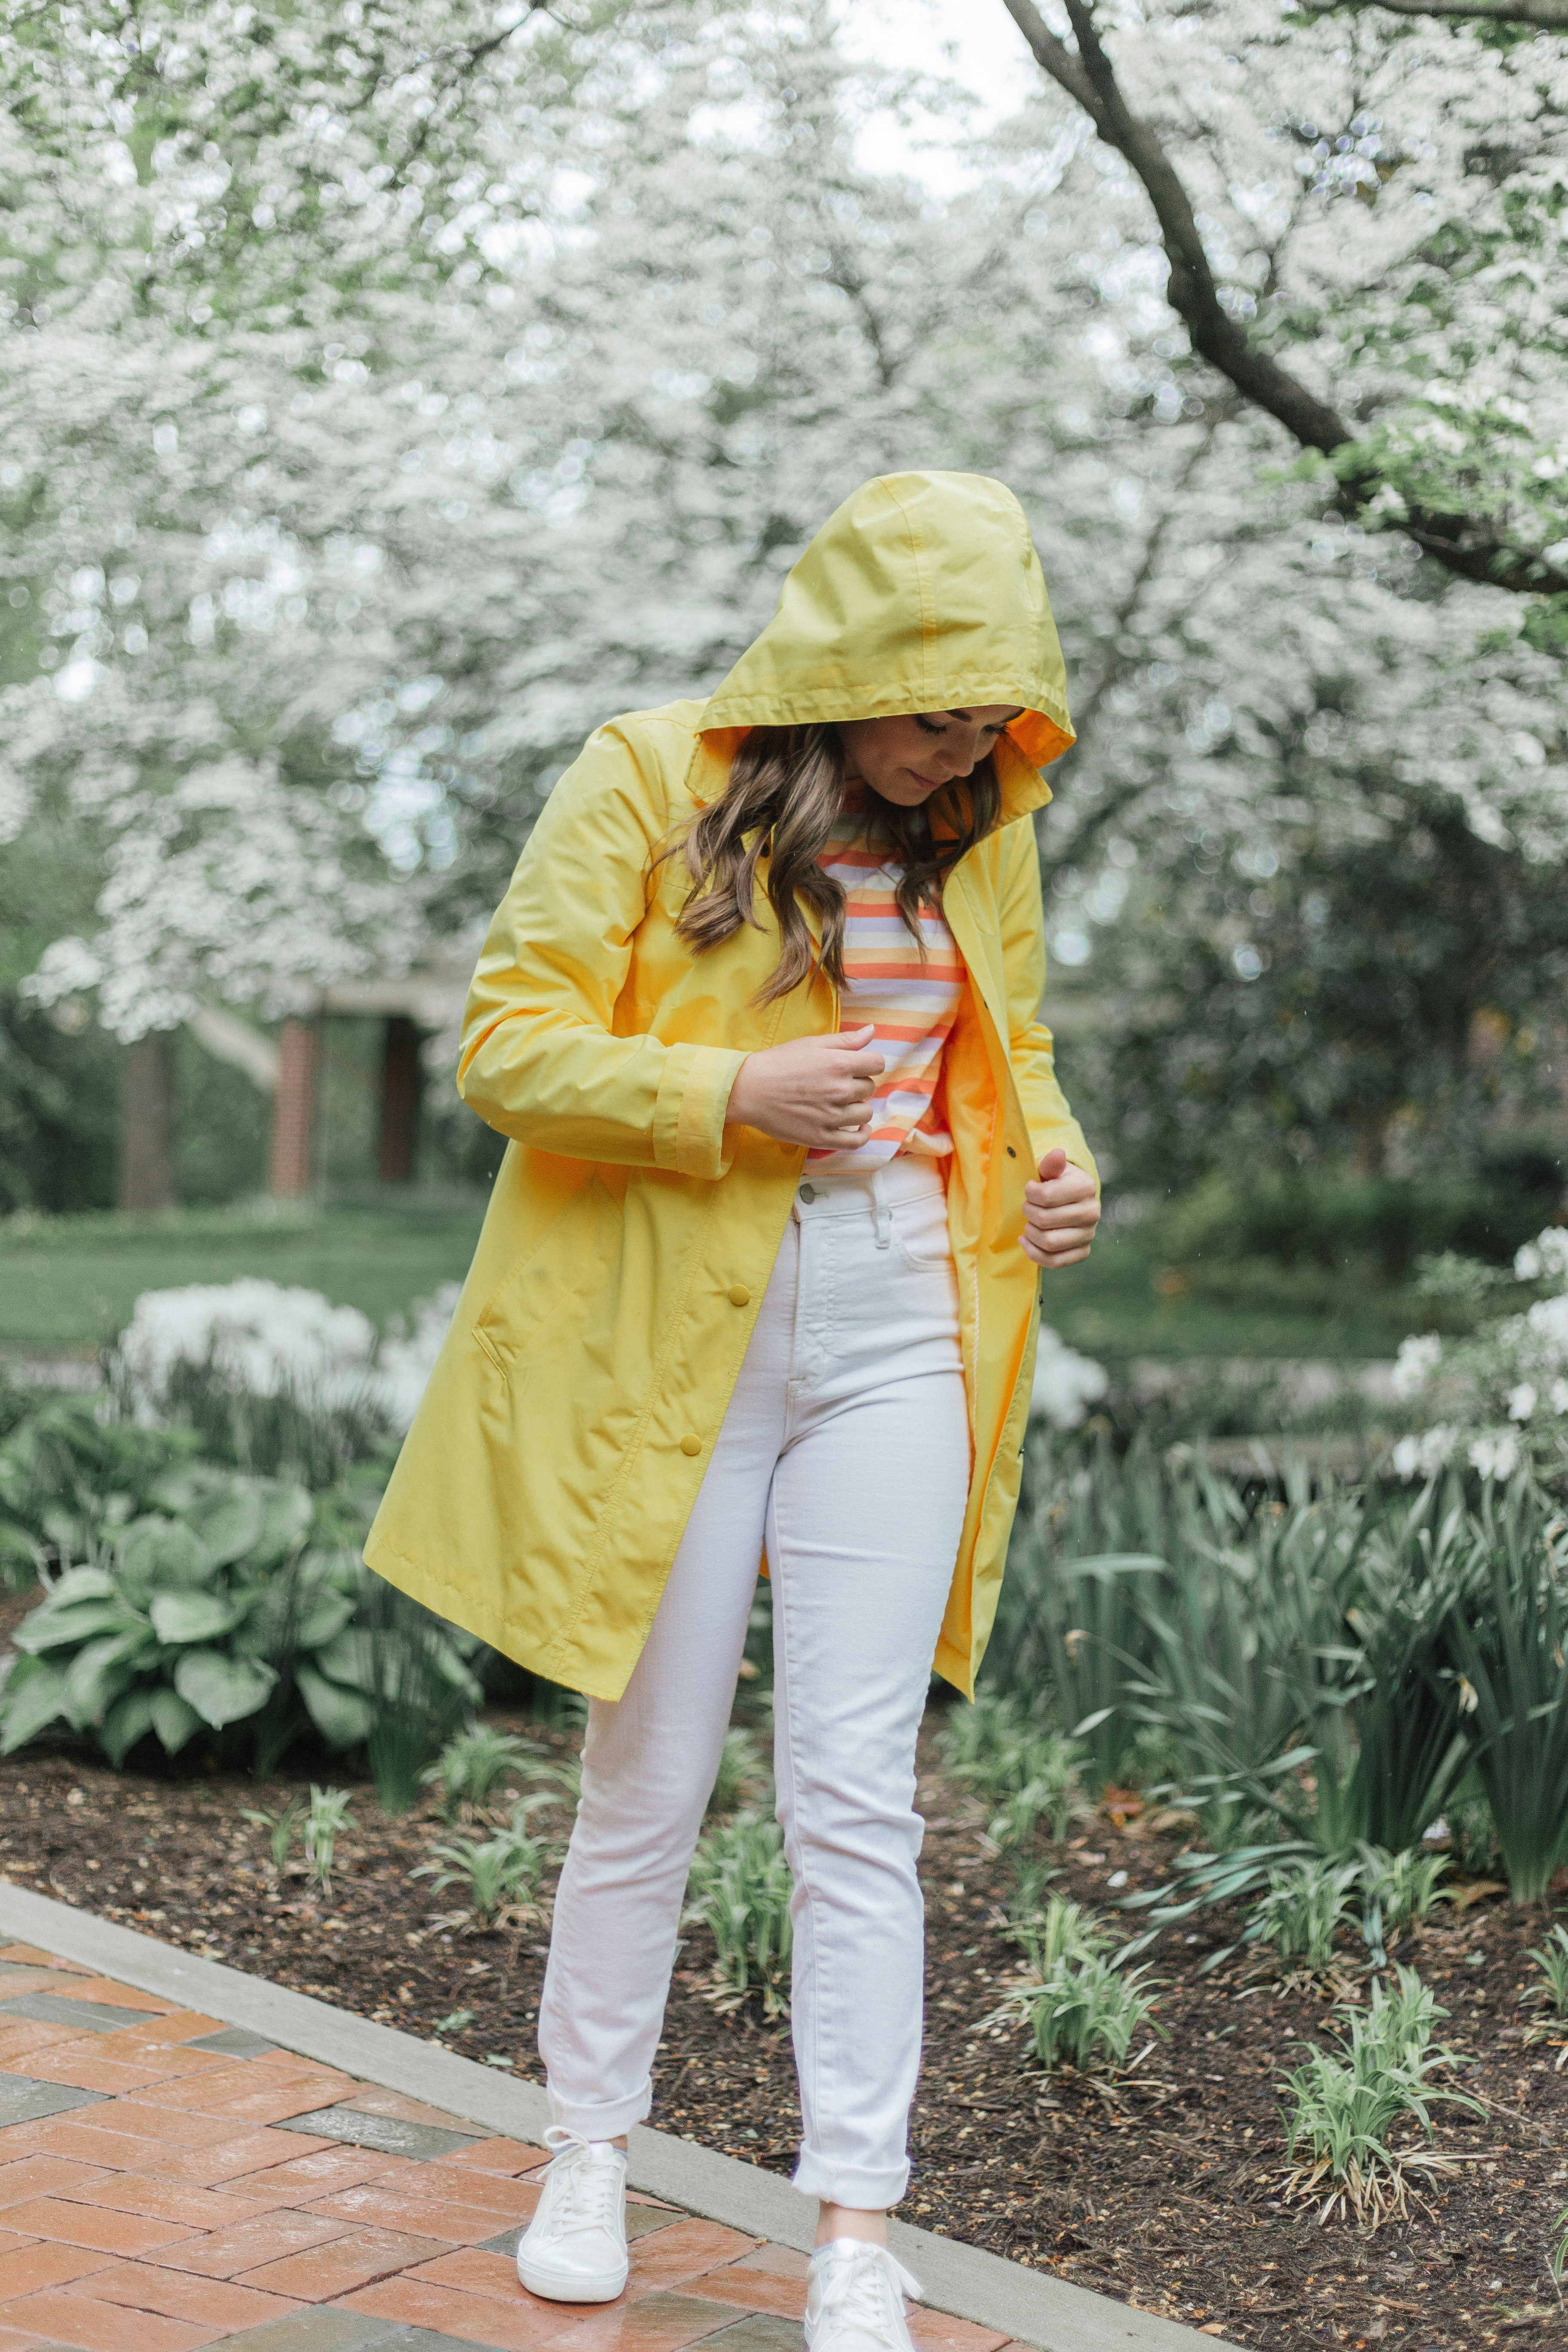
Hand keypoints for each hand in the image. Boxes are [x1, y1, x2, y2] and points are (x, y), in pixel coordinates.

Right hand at [724, 1024, 885, 1150]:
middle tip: (837, 1083)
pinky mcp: (822, 1137)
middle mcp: (839, 1090)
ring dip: (858, 1107)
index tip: (856, 1066)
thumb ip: (845, 1040)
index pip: (876, 1063)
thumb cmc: (777, 1064)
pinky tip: (858, 1127)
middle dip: (857, 1084)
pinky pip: (856, 1141)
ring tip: (841, 1103)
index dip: (867, 1063)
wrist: (748, 1091)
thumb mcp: (811, 1044)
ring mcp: (831, 1117)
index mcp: (839, 1063)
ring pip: (865, 1113)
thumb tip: (872, 1031)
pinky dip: (862, 1134)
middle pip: (869, 1088)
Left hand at [1022, 1146, 1099, 1269]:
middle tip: (1028, 1206)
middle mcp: (1092, 1212)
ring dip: (1030, 1233)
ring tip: (1029, 1223)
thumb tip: (1057, 1154)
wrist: (1069, 1198)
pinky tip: (1026, 1241)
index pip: (1046, 1196)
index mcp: (1085, 1187)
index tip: (1030, 1189)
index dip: (1029, 1193)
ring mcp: (1089, 1234)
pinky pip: (1055, 1261)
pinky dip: (1034, 1253)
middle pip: (1045, 1220)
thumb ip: (1050, 1163)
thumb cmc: (1054, 1181)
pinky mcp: (1083, 1251)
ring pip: (1049, 1242)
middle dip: (1028, 1213)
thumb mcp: (1050, 1168)